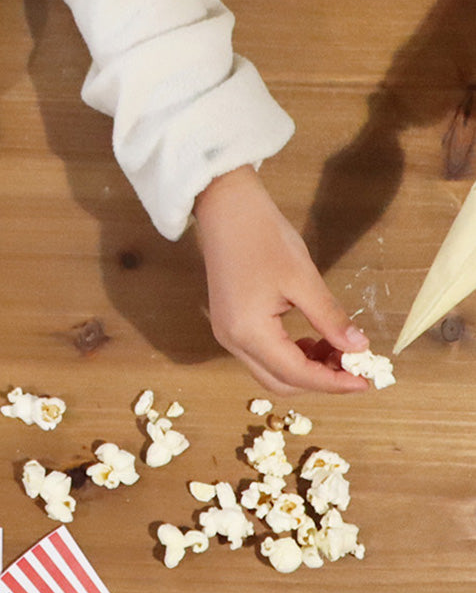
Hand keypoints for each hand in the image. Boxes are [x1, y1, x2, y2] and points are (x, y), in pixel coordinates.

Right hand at [193, 166, 369, 394]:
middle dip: (319, 380)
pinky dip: (289, 355)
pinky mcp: (230, 324)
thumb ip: (329, 317)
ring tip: (337, 351)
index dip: (334, 382)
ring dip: (305, 369)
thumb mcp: (303, 278)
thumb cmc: (262, 238)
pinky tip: (311, 339)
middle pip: (280, 382)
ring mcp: (227, 334)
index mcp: (249, 332)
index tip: (367, 381)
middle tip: (355, 367)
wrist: (225, 209)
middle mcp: (233, 341)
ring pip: (270, 371)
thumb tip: (358, 348)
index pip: (297, 374)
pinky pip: (262, 354)